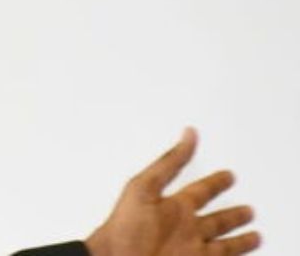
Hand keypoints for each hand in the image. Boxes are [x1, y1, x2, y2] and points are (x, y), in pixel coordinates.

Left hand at [85, 128, 259, 255]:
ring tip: (254, 231)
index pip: (200, 190)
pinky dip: (237, 252)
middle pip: (216, 219)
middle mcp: (184, 227)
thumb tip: (187, 134)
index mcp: (172, 206)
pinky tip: (247, 250)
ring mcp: (191, 248)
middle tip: (248, 208)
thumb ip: (168, 163)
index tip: (228, 175)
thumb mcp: (145, 186)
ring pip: (224, 242)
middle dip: (232, 214)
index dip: (215, 182)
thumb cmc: (125, 227)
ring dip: (239, 236)